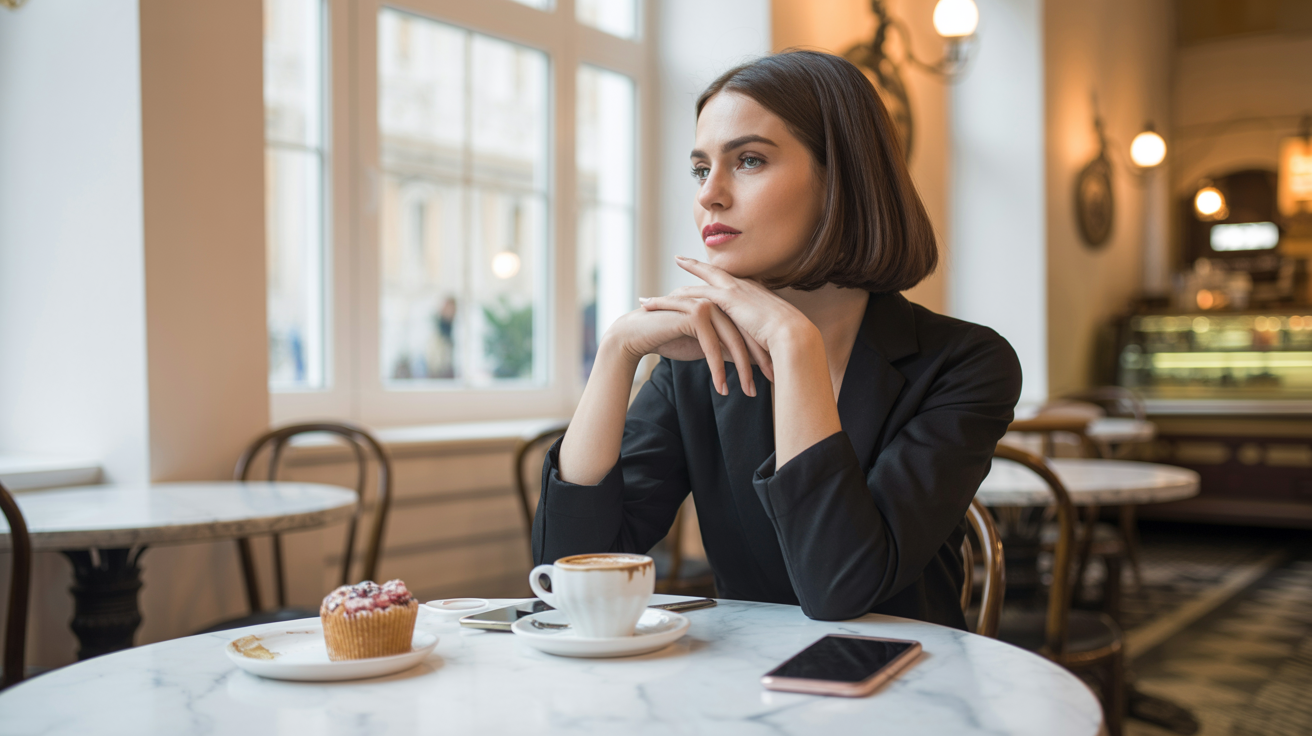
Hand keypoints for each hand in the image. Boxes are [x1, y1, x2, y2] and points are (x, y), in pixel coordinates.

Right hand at [603, 296, 770, 397]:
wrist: (637, 335)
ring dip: (742, 371)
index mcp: (724, 303)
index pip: (749, 329)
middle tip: (770, 384)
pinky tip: (722, 389)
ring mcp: (707, 303)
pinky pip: (712, 347)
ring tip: (748, 392)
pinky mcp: (694, 313)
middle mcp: (718, 300)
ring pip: (732, 341)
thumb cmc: (671, 340)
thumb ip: (727, 349)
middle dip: (758, 362)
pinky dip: (718, 370)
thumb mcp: (706, 346)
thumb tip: (748, 363)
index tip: (772, 375)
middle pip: (746, 334)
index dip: (761, 353)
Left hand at [640, 256, 812, 359]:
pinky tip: (658, 302)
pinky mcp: (725, 299)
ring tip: (653, 295)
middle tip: (678, 259)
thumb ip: (760, 332)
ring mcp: (733, 289)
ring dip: (672, 293)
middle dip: (694, 266)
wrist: (793, 336)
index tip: (711, 270)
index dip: (718, 274)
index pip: (731, 279)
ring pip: (695, 285)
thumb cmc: (787, 340)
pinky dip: (671, 301)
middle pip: (711, 273)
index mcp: (755, 291)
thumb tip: (758, 342)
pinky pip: (691, 297)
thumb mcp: (771, 332)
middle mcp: (743, 285)